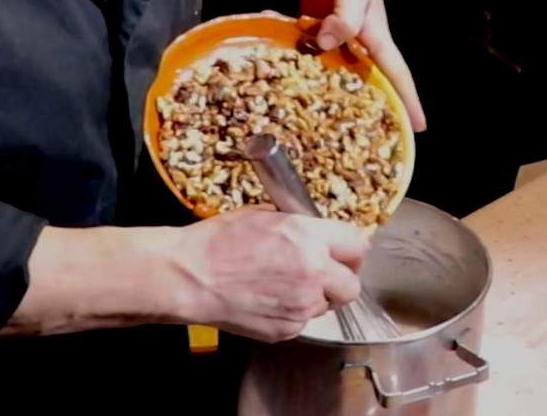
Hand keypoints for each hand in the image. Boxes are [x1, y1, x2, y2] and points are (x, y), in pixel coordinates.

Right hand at [166, 209, 367, 342]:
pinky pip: (303, 322)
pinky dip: (293, 313)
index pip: (357, 246)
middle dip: (341, 280)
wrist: (188, 277)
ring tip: (286, 286)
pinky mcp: (287, 329)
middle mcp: (313, 272)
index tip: (346, 254)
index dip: (352, 251)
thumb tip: (316, 233)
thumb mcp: (264, 215)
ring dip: (316, 297)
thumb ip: (300, 227)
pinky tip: (270, 300)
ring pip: (328, 306)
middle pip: (352, 285)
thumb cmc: (217, 243)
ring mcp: (301, 305)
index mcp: (309, 238)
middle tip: (325, 275)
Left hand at [277, 0, 426, 130]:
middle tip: (371, 140)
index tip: (419, 128)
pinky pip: (313, 56)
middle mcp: (359, 43)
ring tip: (328, 123)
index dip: (409, 101)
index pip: (397, 75)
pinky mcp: (315, 32)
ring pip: (339, 73)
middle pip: (370, 80)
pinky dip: (305, 67)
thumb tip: (325, 44)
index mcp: (376, 37)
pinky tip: (289, 83)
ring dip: (333, 92)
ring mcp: (337, 38)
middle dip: (374, 107)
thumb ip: (341, 20)